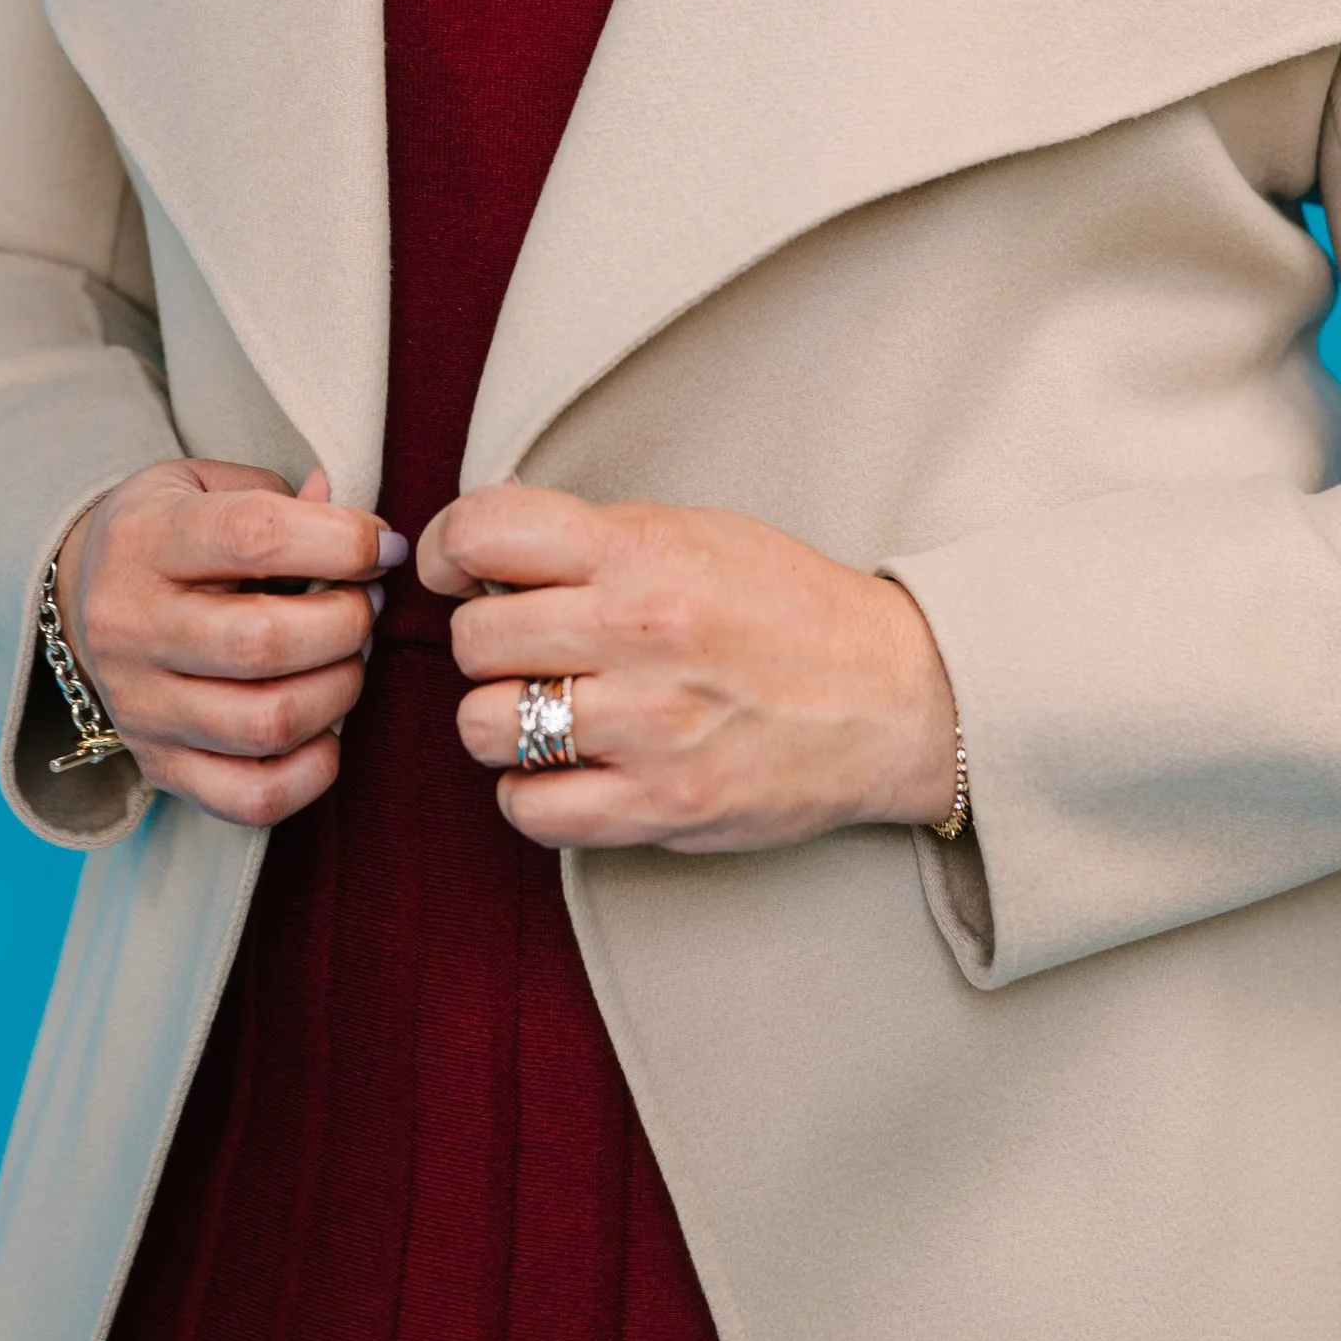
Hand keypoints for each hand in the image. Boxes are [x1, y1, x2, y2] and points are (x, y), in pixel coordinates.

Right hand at [54, 457, 403, 827]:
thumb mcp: (208, 485)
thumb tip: (357, 521)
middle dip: (348, 622)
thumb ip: (282, 496)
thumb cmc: (171, 532)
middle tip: (366, 604)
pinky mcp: (159, 767)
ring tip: (347, 657)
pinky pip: (254, 798)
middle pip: (264, 642)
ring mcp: (141, 708)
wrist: (83, 599)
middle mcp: (131, 627)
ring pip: (268, 723)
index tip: (385, 546)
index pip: (255, 536)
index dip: (344, 541)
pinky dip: (313, 768)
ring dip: (340, 690)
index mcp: (145, 540)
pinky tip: (326, 725)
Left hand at [421, 488, 958, 852]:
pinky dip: (531, 793)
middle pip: (473, 639)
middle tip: (521, 647)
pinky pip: (529, 809)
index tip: (457, 569)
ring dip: (499, 720)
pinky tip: (567, 769)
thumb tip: (483, 540)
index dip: (449, 548)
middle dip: (483, 642)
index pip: (487, 530)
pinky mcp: (660, 807)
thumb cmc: (788, 607)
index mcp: (643, 552)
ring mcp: (648, 728)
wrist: (891, 695)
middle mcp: (638, 634)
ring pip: (483, 727)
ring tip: (546, 709)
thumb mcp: (697, 532)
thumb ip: (594, 537)